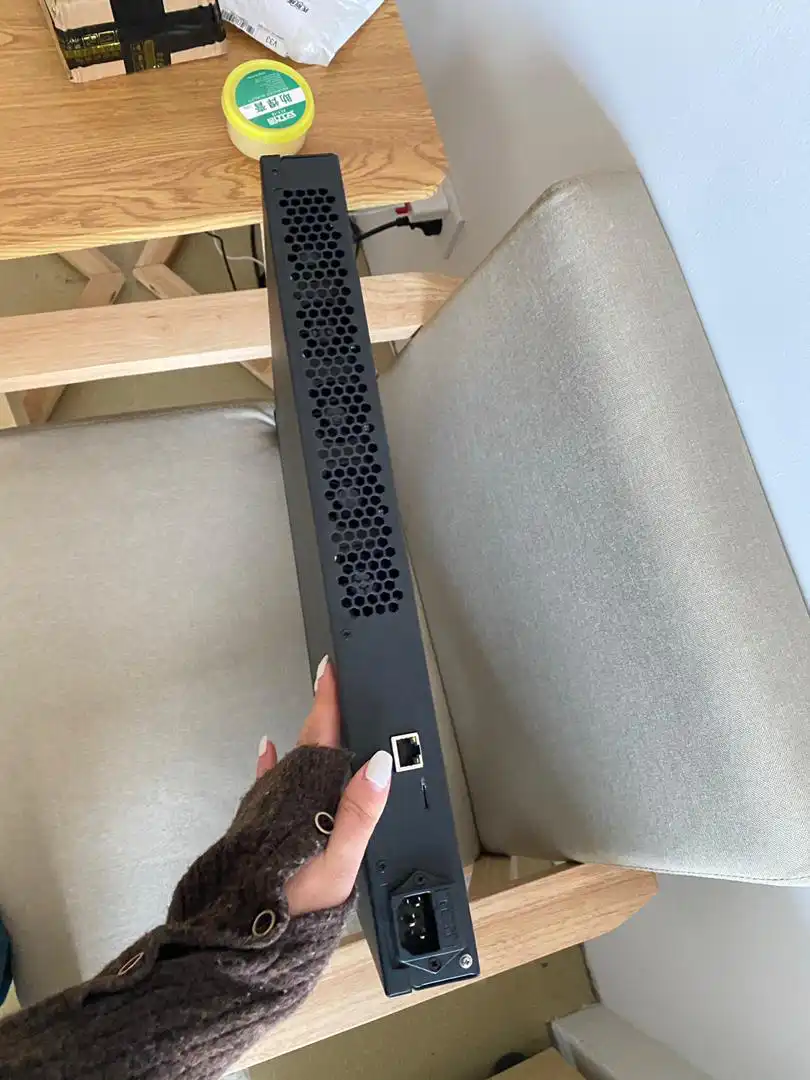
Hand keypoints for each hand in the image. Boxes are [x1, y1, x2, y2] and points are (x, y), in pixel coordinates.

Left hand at [256, 658, 391, 914]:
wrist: (246, 942)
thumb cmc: (297, 908)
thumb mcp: (340, 863)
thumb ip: (359, 812)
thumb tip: (377, 765)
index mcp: (308, 802)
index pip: (320, 739)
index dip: (326, 702)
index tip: (328, 670)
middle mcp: (283, 800)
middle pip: (306, 747)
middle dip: (321, 714)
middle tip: (330, 683)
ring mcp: (268, 812)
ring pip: (290, 764)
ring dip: (305, 737)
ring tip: (316, 712)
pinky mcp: (257, 828)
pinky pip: (267, 785)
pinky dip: (271, 763)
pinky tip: (268, 748)